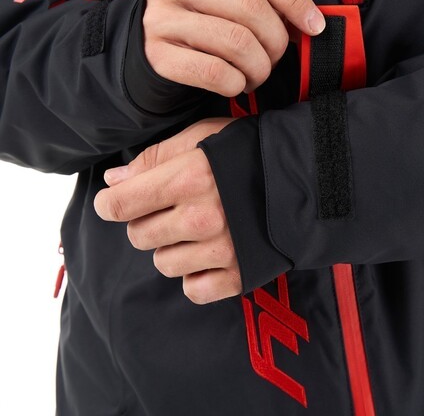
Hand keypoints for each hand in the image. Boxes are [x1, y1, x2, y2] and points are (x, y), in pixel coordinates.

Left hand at [93, 118, 240, 303]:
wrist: (308, 177)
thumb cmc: (251, 151)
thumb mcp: (203, 137)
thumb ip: (155, 158)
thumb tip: (113, 181)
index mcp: (189, 178)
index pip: (122, 204)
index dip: (111, 203)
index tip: (116, 202)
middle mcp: (203, 217)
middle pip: (139, 236)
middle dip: (147, 221)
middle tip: (172, 208)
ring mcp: (223, 250)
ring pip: (164, 263)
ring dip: (173, 247)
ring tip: (198, 229)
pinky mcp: (240, 275)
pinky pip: (194, 290)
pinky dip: (195, 275)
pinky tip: (210, 254)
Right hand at [143, 0, 324, 95]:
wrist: (144, 49)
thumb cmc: (194, 23)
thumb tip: (306, 19)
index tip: (314, 26)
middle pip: (251, 8)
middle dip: (276, 42)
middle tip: (276, 58)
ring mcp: (161, 20)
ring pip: (237, 43)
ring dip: (259, 68)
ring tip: (256, 75)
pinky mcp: (157, 57)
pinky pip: (215, 73)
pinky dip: (236, 84)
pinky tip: (236, 84)